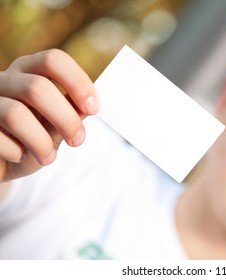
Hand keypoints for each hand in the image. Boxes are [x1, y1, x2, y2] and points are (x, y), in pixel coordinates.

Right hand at [0, 49, 98, 181]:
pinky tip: (20, 156)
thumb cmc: (32, 139)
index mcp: (28, 71)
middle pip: (37, 87)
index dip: (77, 82)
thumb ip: (71, 113)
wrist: (1, 162)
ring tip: (49, 157)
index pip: (53, 60)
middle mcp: (4, 79)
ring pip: (15, 113)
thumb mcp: (56, 126)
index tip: (93, 109)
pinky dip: (16, 152)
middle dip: (65, 118)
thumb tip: (85, 107)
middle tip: (77, 140)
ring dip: (41, 141)